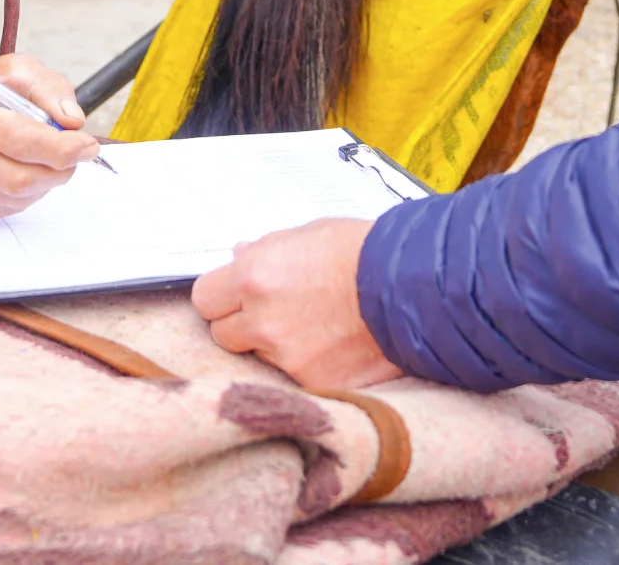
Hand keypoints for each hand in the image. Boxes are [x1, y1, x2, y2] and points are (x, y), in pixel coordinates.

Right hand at [0, 44, 98, 219]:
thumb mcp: (12, 69)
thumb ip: (48, 87)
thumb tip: (73, 121)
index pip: (24, 142)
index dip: (64, 148)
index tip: (87, 144)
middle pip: (23, 178)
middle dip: (60, 168)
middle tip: (74, 153)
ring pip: (18, 197)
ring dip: (44, 180)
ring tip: (41, 156)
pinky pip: (5, 208)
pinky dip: (24, 192)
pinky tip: (17, 168)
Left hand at [192, 218, 401, 388]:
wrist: (414, 286)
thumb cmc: (363, 251)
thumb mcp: (307, 234)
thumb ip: (266, 251)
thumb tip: (239, 257)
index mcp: (254, 277)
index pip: (205, 299)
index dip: (220, 298)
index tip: (233, 297)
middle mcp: (263, 322)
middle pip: (224, 334)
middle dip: (242, 324)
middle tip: (274, 312)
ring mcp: (289, 358)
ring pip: (261, 357)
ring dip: (276, 346)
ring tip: (314, 325)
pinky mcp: (316, 383)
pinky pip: (296, 377)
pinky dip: (309, 365)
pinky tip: (334, 344)